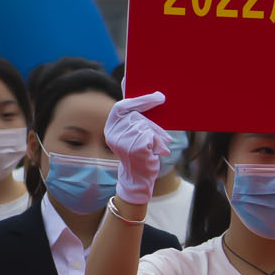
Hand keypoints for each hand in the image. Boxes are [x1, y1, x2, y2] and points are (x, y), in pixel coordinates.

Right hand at [104, 91, 167, 205]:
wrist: (138, 179)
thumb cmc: (139, 153)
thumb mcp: (134, 134)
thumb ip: (135, 118)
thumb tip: (150, 95)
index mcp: (111, 128)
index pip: (121, 107)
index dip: (139, 100)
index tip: (157, 95)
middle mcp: (113, 133)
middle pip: (136, 115)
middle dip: (152, 121)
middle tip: (164, 119)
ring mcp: (122, 141)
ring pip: (144, 126)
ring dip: (157, 134)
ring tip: (162, 143)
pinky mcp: (134, 147)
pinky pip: (150, 136)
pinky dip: (158, 142)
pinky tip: (158, 151)